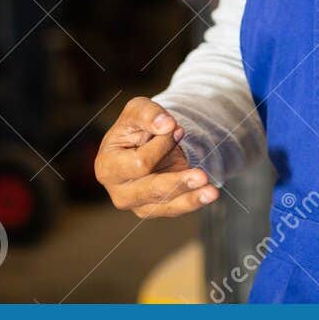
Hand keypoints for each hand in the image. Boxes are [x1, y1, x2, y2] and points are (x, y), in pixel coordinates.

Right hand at [96, 97, 218, 217]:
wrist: (148, 141)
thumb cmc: (137, 126)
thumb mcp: (138, 110)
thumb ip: (148, 113)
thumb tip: (166, 124)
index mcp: (107, 167)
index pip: (139, 163)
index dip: (161, 145)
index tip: (175, 128)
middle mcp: (119, 192)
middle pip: (151, 190)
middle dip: (177, 182)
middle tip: (201, 175)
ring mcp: (137, 204)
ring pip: (166, 204)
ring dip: (191, 197)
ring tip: (211, 192)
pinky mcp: (155, 209)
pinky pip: (176, 209)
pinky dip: (194, 201)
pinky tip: (209, 194)